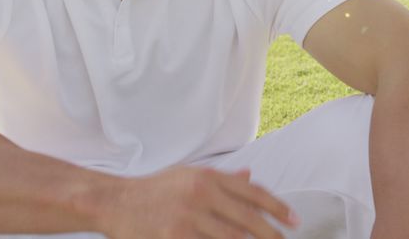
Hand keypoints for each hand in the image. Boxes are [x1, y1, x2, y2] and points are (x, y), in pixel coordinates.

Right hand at [101, 167, 297, 238]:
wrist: (114, 202)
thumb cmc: (154, 190)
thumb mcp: (189, 175)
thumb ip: (222, 179)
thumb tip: (251, 176)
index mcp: (208, 177)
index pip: (253, 192)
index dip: (277, 207)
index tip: (294, 220)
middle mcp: (201, 194)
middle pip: (248, 219)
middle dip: (271, 234)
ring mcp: (188, 217)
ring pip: (231, 238)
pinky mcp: (175, 237)